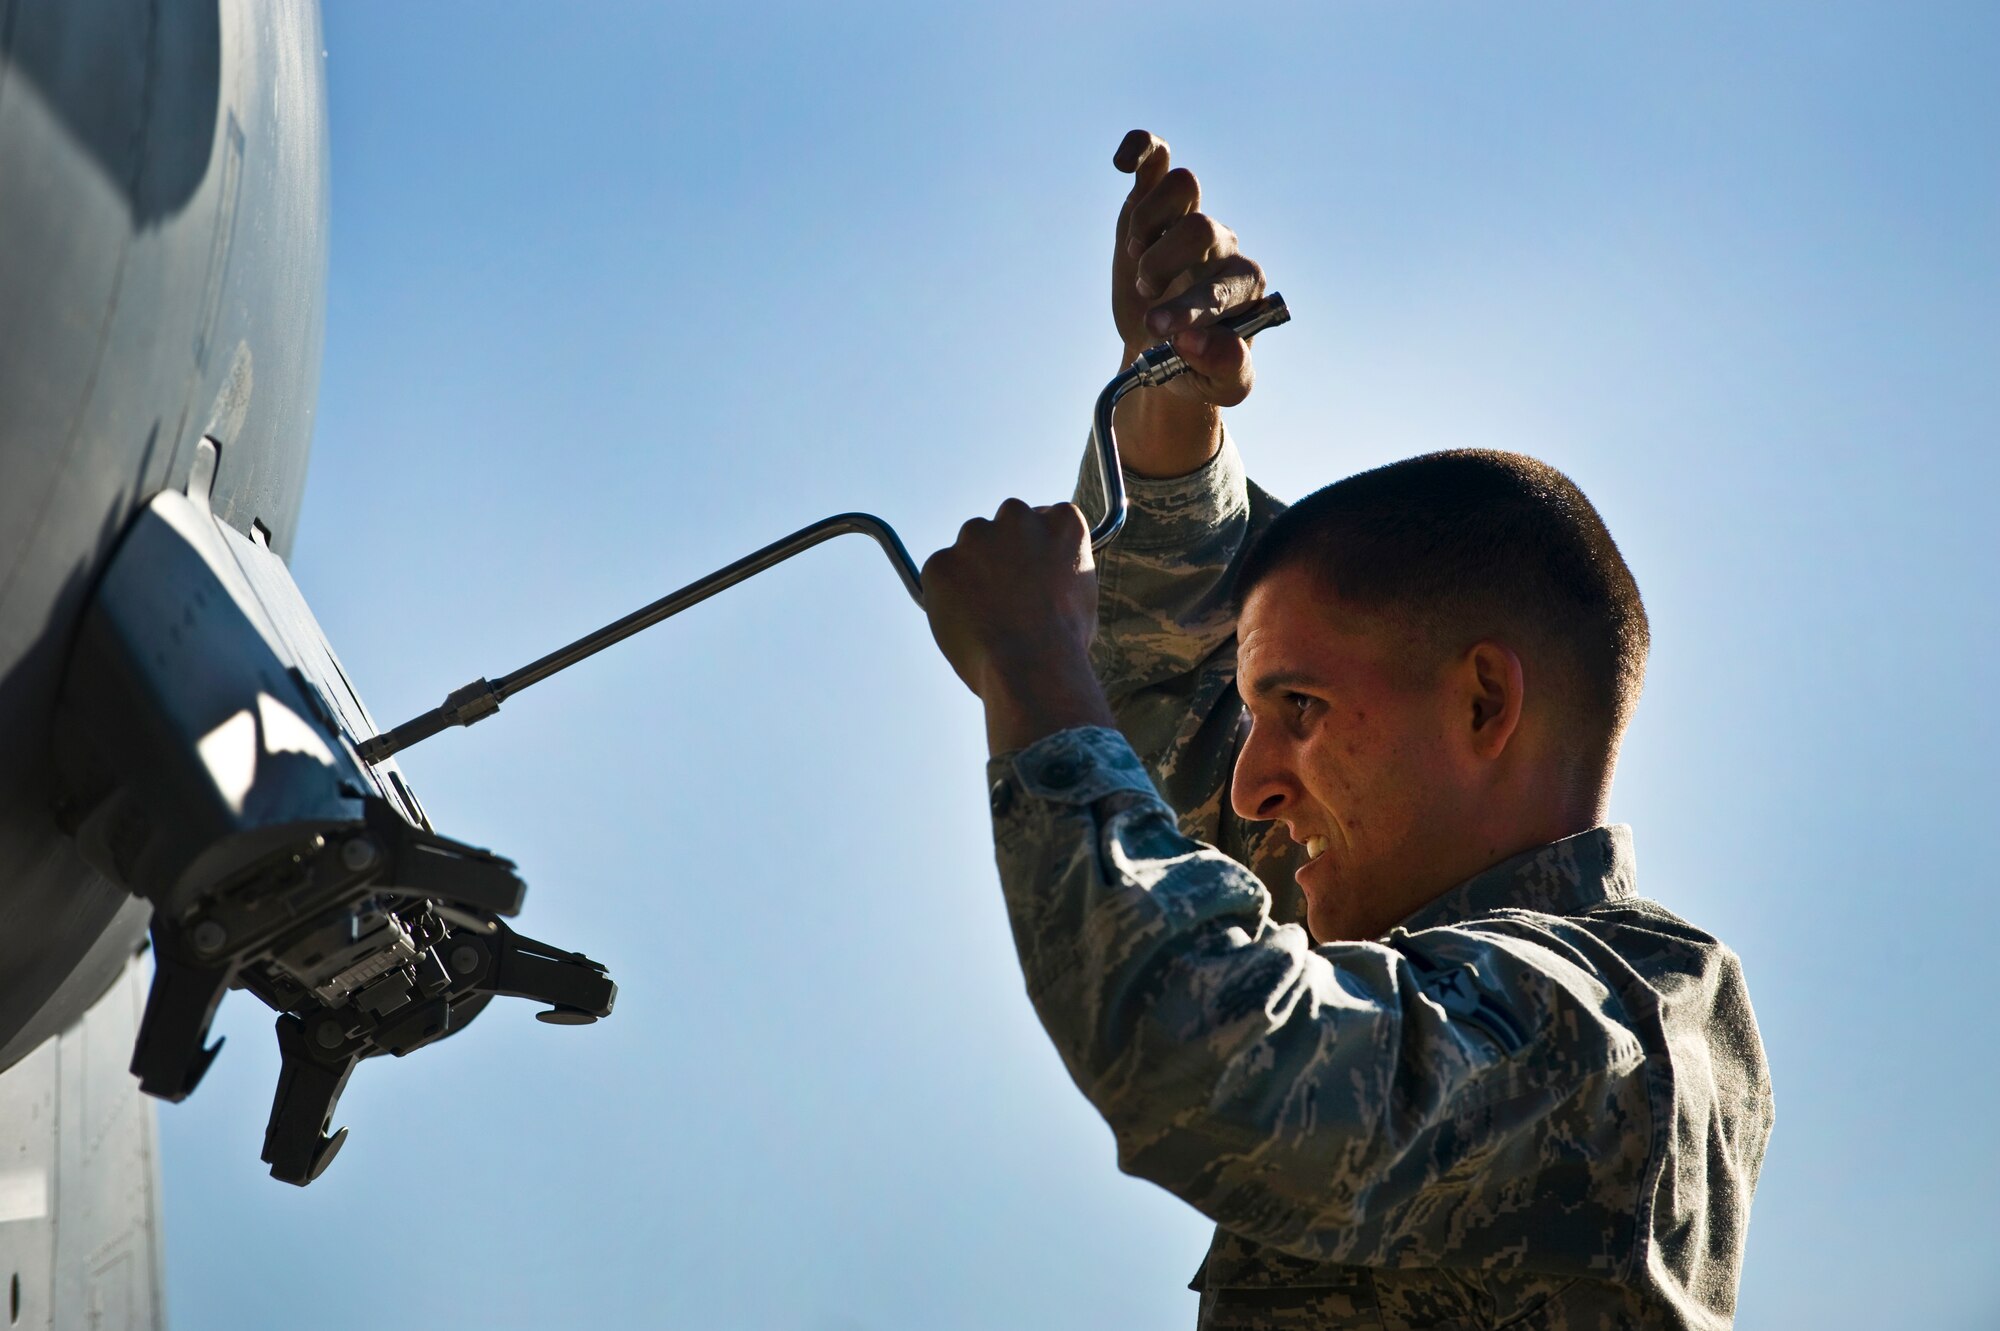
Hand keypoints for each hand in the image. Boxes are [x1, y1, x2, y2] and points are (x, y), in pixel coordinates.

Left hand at [922, 500, 1114, 753]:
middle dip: (1003, 550)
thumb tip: (1044, 583)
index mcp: (1061, 522)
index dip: (1036, 547)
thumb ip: (1057, 575)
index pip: (1044, 517)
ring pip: (970, 547)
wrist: (1032, 666)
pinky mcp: (941, 562)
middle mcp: (1018, 517)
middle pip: (1005, 523)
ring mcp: (976, 536)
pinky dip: (946, 596)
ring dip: (973, 570)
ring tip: (986, 616)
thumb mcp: (1080, 598)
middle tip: (1005, 592)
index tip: (1032, 569)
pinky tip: (967, 624)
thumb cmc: (1062, 643)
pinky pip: (940, 575)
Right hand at [1112, 129, 1266, 409]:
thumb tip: (1194, 340)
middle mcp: (1222, 246)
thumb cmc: (1200, 364)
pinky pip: (1156, 156)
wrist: (1167, 348)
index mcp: (1244, 287)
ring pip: (1182, 186)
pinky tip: (1122, 163)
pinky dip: (1141, 149)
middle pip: (1199, 227)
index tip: (1158, 331)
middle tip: (1146, 294)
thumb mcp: (1222, 384)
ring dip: (1148, 224)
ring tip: (1137, 259)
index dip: (1187, 309)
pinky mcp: (1153, 202)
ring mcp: (1187, 218)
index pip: (1222, 286)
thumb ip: (1223, 367)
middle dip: (1161, 265)